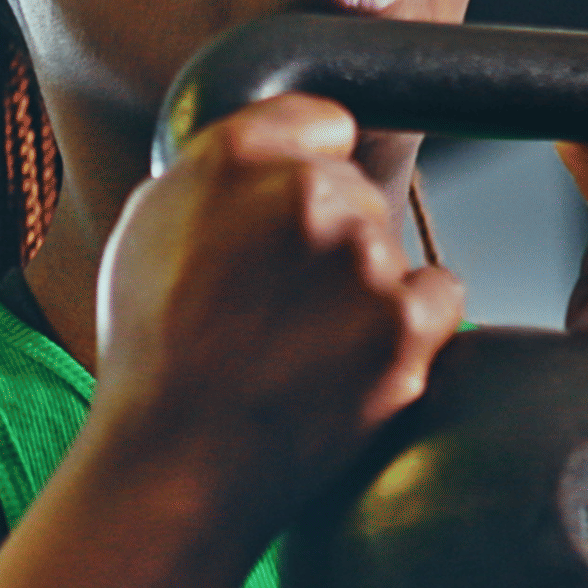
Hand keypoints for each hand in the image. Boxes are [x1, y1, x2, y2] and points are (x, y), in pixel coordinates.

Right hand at [91, 93, 465, 520]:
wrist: (174, 463)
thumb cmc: (152, 352)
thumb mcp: (149, 226)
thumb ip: (216, 167)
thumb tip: (272, 148)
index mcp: (237, 158)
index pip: (322, 124)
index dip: (307, 167)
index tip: (290, 215)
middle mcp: (308, 197)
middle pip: (357, 191)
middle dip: (331, 237)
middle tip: (280, 302)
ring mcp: (364, 263)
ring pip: (390, 249)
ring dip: (362, 286)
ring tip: (301, 345)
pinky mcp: (405, 329)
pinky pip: (439, 295)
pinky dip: (410, 324)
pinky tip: (352, 357)